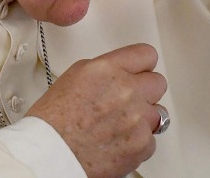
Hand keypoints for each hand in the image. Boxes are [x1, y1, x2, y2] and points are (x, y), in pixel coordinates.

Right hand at [26, 43, 167, 177]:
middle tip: (131, 99)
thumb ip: (103, 70)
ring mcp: (138, 118)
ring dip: (143, 117)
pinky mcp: (143, 144)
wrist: (51, 154)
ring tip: (121, 124)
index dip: (143, 64)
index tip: (142, 69)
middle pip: (158, 82)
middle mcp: (126, 90)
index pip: (146, 55)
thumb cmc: (53, 120)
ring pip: (158, 112)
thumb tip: (117, 73)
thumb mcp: (74, 76)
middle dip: (145, 90)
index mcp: (108, 69)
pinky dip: (138, 142)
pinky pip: (151, 139)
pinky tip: (118, 141)